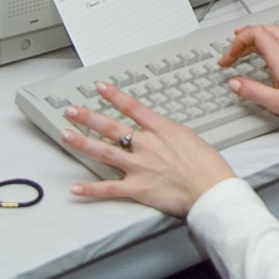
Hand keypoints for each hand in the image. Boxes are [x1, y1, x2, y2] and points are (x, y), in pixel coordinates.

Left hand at [63, 84, 234, 215]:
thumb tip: (162, 132)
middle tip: (71, 110)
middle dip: (88, 117)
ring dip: (82, 143)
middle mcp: (147, 145)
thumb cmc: (208, 167)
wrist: (212, 190)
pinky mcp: (138, 189)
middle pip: (111, 127)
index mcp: (161, 130)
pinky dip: (91, 190)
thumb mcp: (191, 138)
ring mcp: (140, 167)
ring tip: (66, 135)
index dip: (114, 95)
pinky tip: (75, 188)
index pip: (132, 107)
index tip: (101, 88)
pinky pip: (110, 189)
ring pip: (104, 152)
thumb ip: (170, 133)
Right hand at [218, 25, 278, 144]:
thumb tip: (234, 83)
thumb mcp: (278, 104)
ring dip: (258, 34)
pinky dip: (273, 36)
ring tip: (247, 44)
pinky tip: (273, 45)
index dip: (237, 43)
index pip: (255, 34)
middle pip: (264, 29)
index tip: (228, 58)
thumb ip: (253, 92)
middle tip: (232, 52)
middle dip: (244, 37)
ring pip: (276, 30)